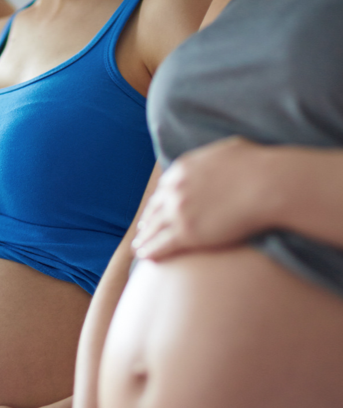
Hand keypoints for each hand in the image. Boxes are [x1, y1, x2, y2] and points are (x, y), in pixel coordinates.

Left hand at [134, 137, 273, 259]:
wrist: (268, 184)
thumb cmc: (260, 166)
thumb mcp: (230, 150)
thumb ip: (214, 158)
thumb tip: (220, 159)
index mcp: (182, 168)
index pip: (163, 189)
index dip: (158, 203)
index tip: (155, 211)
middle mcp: (175, 189)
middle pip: (155, 209)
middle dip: (147, 222)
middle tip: (142, 232)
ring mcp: (178, 211)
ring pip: (154, 229)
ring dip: (144, 240)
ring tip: (139, 249)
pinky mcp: (187, 232)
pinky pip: (161, 244)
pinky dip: (150, 251)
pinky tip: (145, 257)